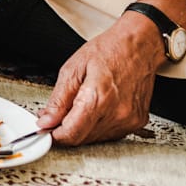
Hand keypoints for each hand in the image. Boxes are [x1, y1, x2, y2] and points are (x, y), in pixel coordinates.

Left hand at [36, 13, 161, 144]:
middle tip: (56, 115)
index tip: (44, 129)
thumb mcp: (73, 68)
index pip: (72, 132)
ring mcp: (130, 120)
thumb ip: (58, 99)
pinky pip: (111, 134)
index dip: (54, 135)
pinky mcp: (137, 122)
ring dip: (81, 129)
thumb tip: (47, 120)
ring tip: (77, 106)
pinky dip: (97, 126)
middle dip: (65, 130)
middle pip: (83, 138)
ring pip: (96, 139)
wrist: (140, 46)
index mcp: (99, 98)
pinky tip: (94, 109)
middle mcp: (118, 113)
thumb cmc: (108, 51)